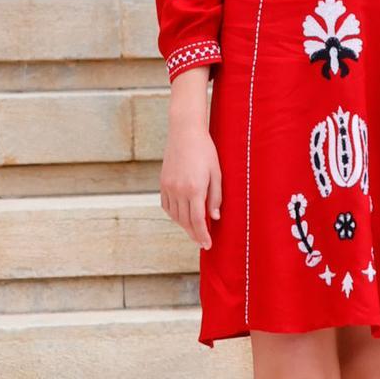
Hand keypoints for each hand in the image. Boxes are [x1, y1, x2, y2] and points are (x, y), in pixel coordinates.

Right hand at [160, 69, 221, 248]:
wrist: (185, 133)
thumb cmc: (205, 151)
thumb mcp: (217, 173)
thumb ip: (216, 197)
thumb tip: (214, 218)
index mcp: (194, 189)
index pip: (198, 221)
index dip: (202, 235)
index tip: (207, 245)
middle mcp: (179, 190)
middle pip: (185, 221)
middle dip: (194, 234)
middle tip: (202, 242)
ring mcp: (168, 187)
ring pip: (174, 215)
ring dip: (184, 225)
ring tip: (194, 230)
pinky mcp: (162, 183)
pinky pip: (166, 206)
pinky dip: (174, 214)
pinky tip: (181, 216)